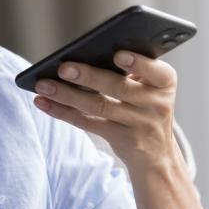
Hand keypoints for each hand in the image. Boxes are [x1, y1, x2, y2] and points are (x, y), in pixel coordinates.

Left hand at [32, 51, 180, 172]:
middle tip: (63, 67)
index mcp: (165, 82)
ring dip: (67, 95)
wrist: (157, 153)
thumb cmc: (147, 105)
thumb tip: (86, 55)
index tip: (117, 54)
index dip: (137, 64)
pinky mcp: (120, 139)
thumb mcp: (152, 87)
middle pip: (118, 88)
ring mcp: (138, 124)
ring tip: (43, 85)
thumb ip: (132, 70)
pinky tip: (44, 102)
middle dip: (89, 77)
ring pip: (98, 107)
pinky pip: (87, 124)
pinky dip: (63, 112)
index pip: (156, 72)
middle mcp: (156, 104)